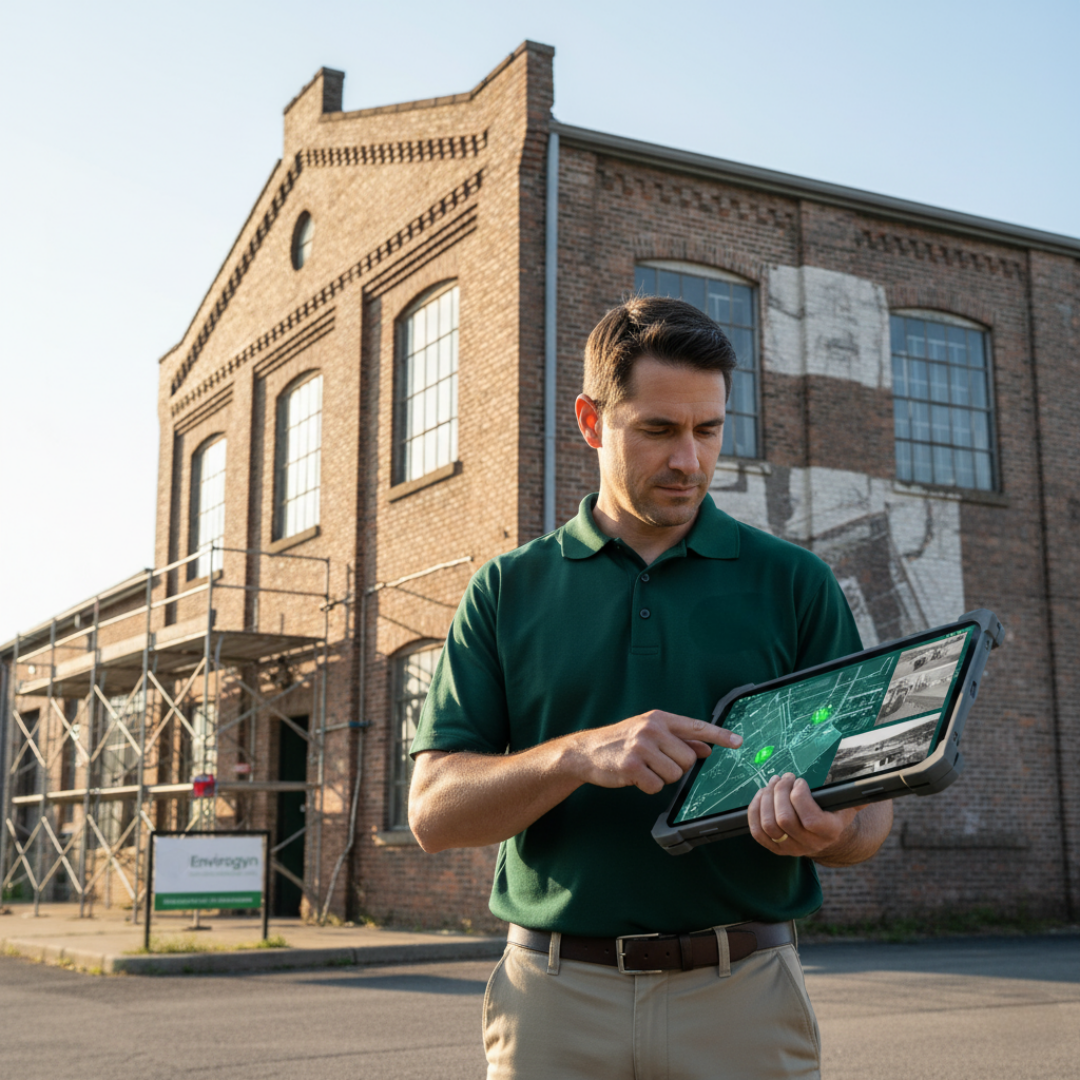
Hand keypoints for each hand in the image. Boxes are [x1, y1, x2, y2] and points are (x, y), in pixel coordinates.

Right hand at [564, 710, 742, 794]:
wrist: (586, 751)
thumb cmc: (621, 741)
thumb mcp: (649, 733)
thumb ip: (678, 739)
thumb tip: (707, 748)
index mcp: (659, 718)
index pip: (696, 727)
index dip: (719, 736)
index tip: (739, 742)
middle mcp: (652, 729)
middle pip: (687, 758)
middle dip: (676, 767)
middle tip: (656, 762)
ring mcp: (641, 746)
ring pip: (674, 774)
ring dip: (661, 778)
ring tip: (644, 768)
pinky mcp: (631, 766)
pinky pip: (656, 786)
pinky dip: (648, 786)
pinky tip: (635, 777)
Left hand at [748, 773, 863, 858]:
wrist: (827, 836)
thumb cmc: (834, 811)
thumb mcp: (848, 802)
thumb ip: (856, 793)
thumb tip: (872, 786)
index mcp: (831, 831)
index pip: (810, 819)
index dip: (799, 797)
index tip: (799, 781)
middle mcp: (811, 844)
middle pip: (785, 819)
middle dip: (780, 792)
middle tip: (783, 777)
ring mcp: (791, 849)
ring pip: (769, 825)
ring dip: (766, 799)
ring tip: (772, 783)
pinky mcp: (776, 848)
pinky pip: (757, 833)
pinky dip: (755, 811)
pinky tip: (761, 795)